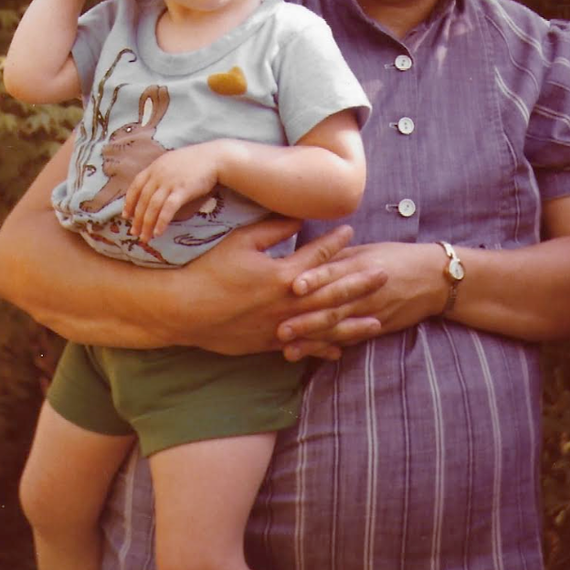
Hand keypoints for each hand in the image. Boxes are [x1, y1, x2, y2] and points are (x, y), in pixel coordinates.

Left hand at [123, 142, 223, 240]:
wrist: (215, 158)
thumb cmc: (196, 161)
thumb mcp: (172, 162)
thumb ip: (160, 173)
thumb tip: (153, 190)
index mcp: (154, 167)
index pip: (135, 186)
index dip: (129, 202)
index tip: (126, 215)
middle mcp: (159, 175)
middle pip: (142, 200)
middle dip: (137, 219)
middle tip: (134, 232)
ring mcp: (170, 182)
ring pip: (152, 207)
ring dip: (147, 224)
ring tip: (145, 238)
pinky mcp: (182, 190)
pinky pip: (167, 209)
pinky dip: (161, 222)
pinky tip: (158, 232)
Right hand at [176, 218, 387, 357]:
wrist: (183, 309)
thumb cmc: (209, 270)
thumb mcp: (240, 241)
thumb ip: (272, 230)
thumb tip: (297, 218)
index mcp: (281, 274)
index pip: (317, 257)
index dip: (336, 243)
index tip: (351, 231)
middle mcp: (286, 304)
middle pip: (332, 293)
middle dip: (360, 285)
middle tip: (385, 275)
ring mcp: (279, 327)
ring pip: (324, 326)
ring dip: (352, 324)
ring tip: (378, 321)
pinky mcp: (268, 344)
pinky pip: (303, 348)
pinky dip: (322, 349)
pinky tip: (340, 351)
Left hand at [276, 241, 444, 359]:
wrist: (434, 278)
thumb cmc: (395, 258)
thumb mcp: (366, 250)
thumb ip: (336, 256)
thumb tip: (302, 257)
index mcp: (361, 265)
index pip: (336, 271)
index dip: (315, 278)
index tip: (293, 286)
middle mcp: (366, 290)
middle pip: (334, 305)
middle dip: (306, 318)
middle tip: (280, 328)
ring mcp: (372, 312)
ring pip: (340, 327)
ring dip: (314, 340)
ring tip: (290, 349)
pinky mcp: (378, 327)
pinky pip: (353, 339)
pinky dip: (334, 347)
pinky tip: (316, 356)